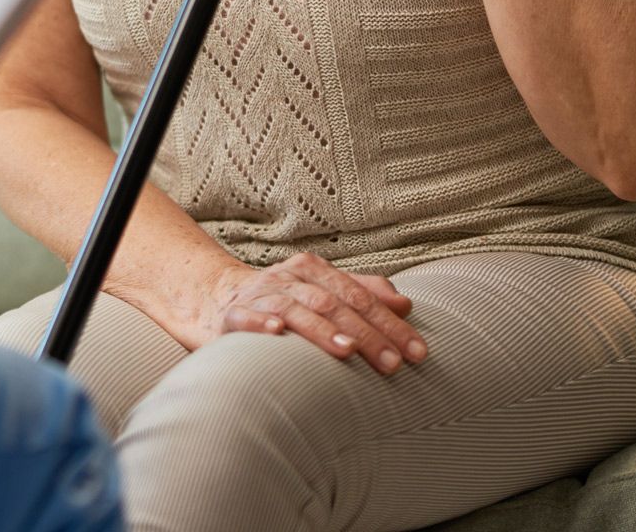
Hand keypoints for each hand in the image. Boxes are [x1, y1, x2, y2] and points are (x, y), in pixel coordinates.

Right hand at [206, 253, 426, 374]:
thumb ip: (363, 294)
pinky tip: (277, 334)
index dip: (390, 323)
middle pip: (332, 303)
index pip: (359, 296)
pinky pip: (246, 318)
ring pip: (295, 310)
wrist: (216, 298)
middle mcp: (288, 279)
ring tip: (348, 352)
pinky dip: (261, 324)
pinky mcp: (231, 317)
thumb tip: (406, 304)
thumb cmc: (282, 301)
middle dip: (366, 334)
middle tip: (394, 364)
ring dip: (322, 330)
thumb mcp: (323, 291)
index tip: (418, 352)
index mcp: (313, 271)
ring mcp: (260, 297)